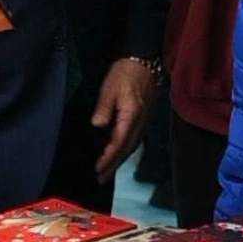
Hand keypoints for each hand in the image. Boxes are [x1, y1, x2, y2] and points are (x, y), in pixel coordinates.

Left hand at [92, 59, 156, 183]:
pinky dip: (125, 151)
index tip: (97, 169)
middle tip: (101, 179)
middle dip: (113, 166)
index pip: (118, 143)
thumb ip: (104, 108)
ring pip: (131, 147)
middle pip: (126, 150)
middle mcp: (139, 123)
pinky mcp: (142, 118)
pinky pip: (133, 140)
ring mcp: (142, 122)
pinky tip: (119, 153)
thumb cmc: (125, 73)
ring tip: (107, 172)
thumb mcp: (110, 88)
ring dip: (119, 160)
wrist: (144, 62)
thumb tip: (97, 125)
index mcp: (130, 117)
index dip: (108, 158)